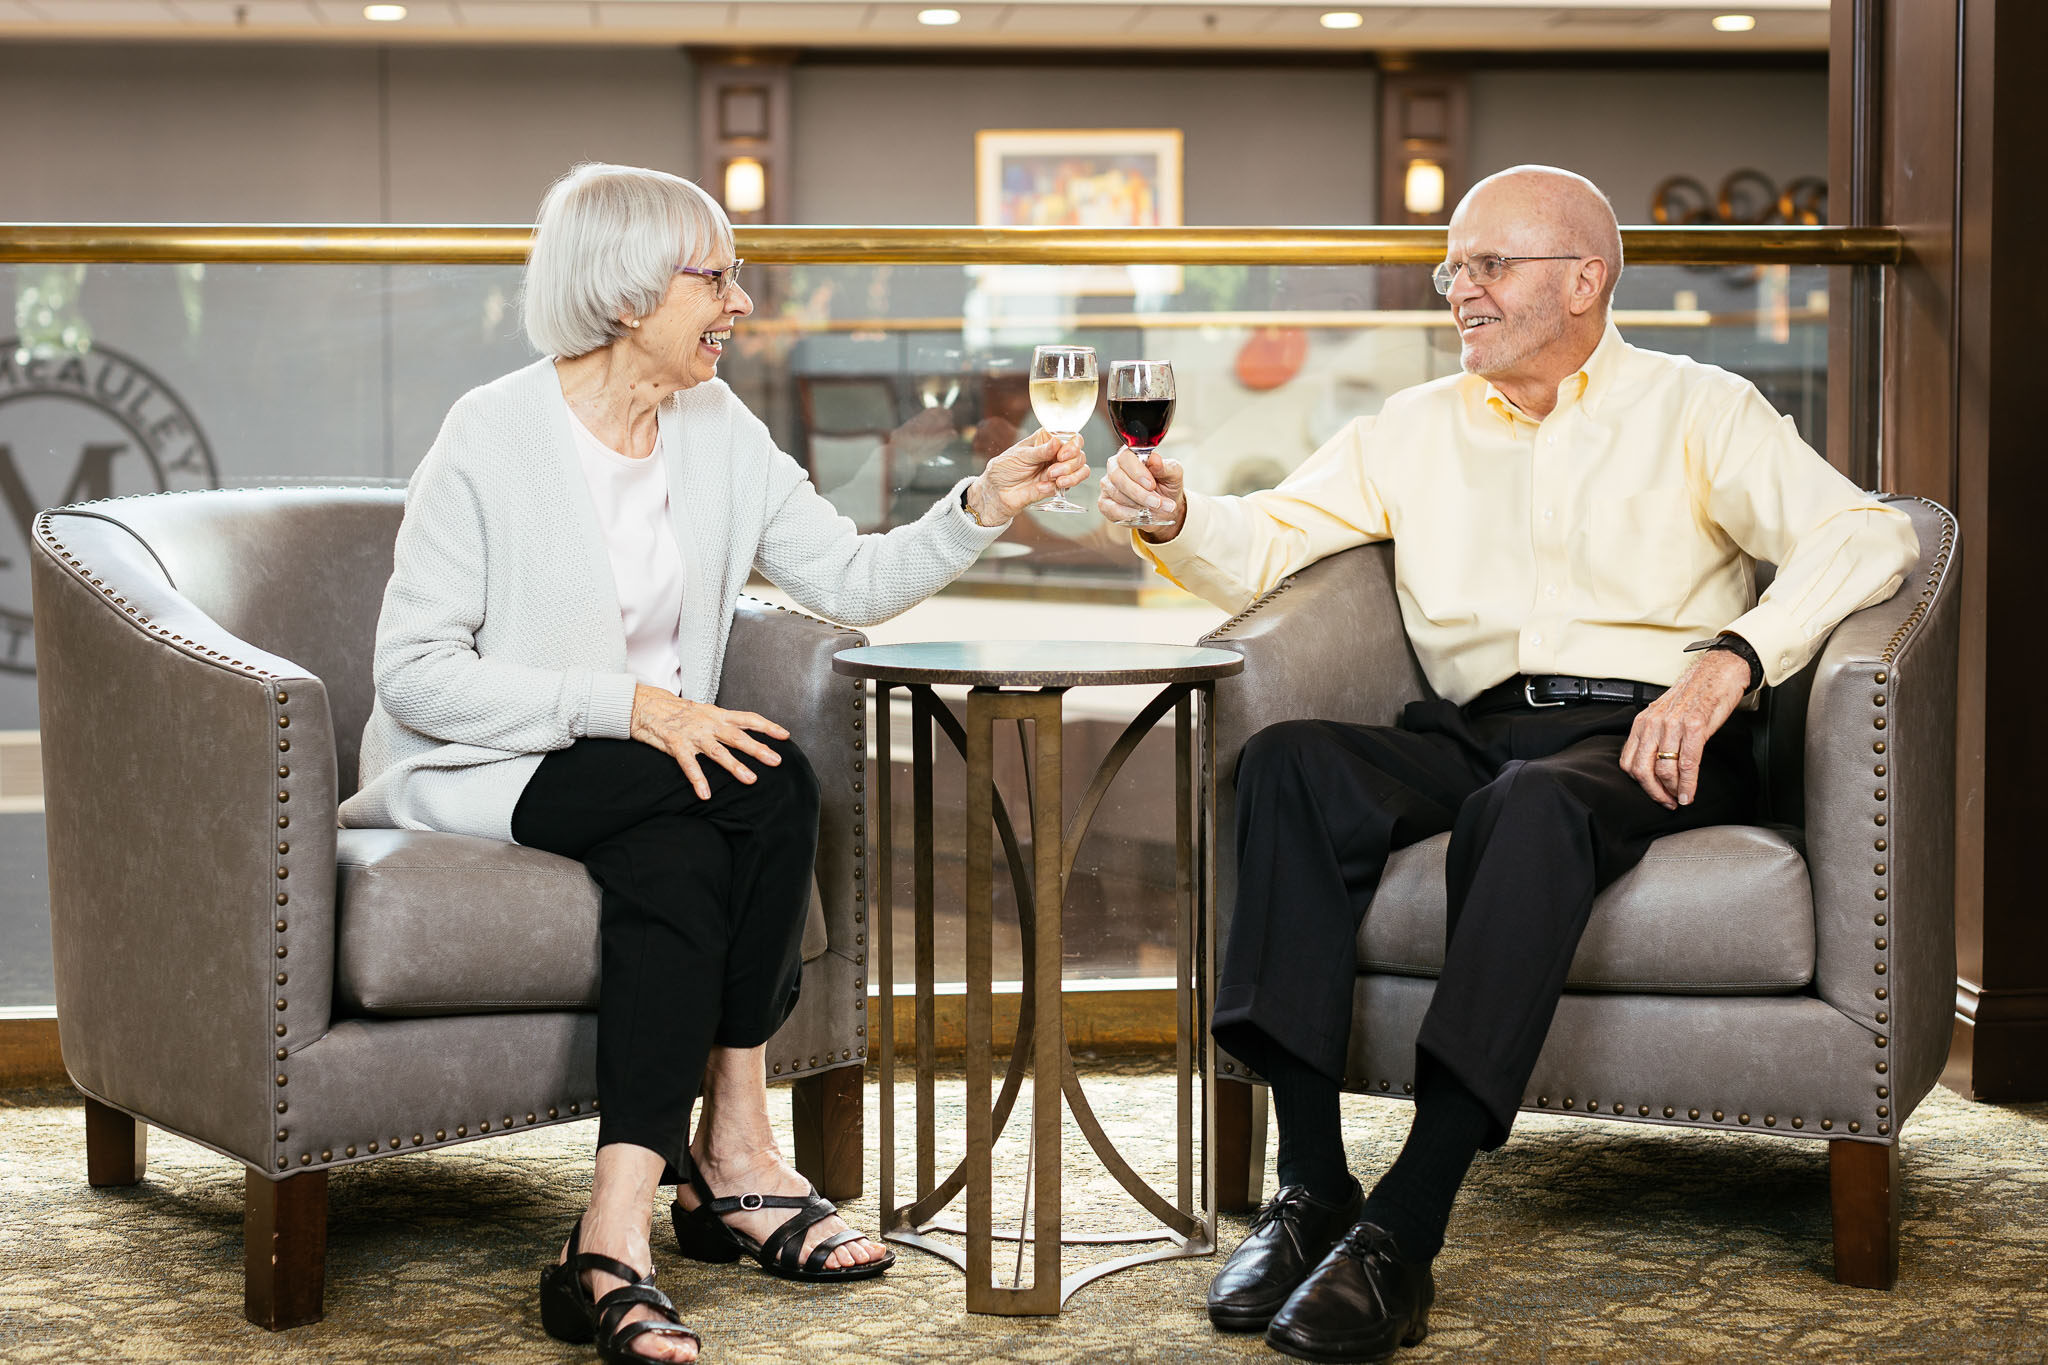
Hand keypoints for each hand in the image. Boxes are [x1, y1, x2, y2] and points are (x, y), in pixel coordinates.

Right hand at [630, 683, 788, 799]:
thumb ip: (722, 722)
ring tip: (751, 780)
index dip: (767, 726)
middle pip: (738, 736)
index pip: (747, 718)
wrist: (646, 705)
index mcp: (717, 715)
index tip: (785, 735)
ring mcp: (693, 734)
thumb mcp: (704, 712)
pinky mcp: (676, 744)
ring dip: (735, 766)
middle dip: (758, 749)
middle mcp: (708, 724)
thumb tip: (743, 732)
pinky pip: (689, 764)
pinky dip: (698, 780)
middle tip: (776, 761)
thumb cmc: (677, 711)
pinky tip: (705, 794)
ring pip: (718, 751)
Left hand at [967, 428, 1086, 524]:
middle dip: (1070, 462)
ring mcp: (1059, 470)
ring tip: (1054, 479)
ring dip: (1072, 474)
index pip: (1069, 435)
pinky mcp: (1058, 486)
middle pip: (1079, 453)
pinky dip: (1066, 484)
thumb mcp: (1020, 455)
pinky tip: (1052, 485)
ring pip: (1082, 468)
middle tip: (1052, 470)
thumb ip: (1040, 451)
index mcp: (1046, 440)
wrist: (996, 493)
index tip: (1062, 453)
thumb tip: (1057, 442)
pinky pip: (1073, 483)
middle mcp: (1055, 453)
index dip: (1072, 443)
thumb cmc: (1004, 469)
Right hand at [1099, 444, 1186, 541]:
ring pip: (1117, 494)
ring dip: (1139, 504)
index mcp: (1131, 455)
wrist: (1163, 508)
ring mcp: (1108, 485)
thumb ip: (1165, 466)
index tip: (1151, 484)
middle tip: (1157, 502)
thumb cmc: (1167, 486)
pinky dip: (1127, 514)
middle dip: (1140, 493)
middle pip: (1118, 477)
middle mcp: (1115, 467)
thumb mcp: (1173, 474)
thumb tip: (1155, 460)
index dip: (1137, 472)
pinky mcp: (1105, 503)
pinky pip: (1111, 509)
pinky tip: (1140, 514)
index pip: (1126, 457)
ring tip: (1157, 508)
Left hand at [1619, 650, 1751, 808]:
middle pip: (1641, 769)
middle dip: (1653, 792)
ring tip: (1680, 799)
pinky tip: (1690, 793)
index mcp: (1643, 722)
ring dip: (1672, 791)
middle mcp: (1653, 723)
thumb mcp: (1666, 714)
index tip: (1652, 793)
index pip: (1628, 761)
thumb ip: (1657, 736)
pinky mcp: (1695, 726)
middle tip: (1666, 803)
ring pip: (1663, 769)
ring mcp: (1673, 724)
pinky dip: (1688, 784)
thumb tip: (1656, 765)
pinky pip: (1687, 762)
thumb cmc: (1696, 693)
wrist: (1719, 670)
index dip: (1639, 784)